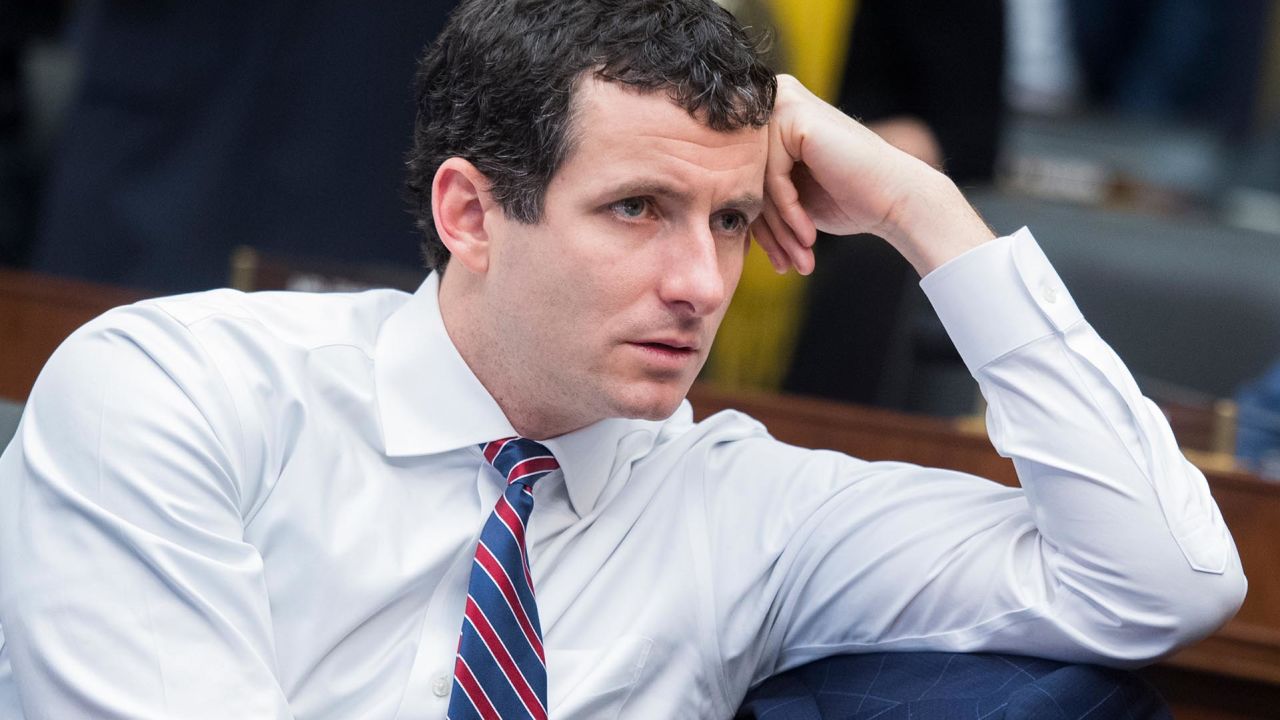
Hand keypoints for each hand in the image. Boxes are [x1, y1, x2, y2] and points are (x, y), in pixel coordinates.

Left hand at [753, 75, 993, 276]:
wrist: (895, 198)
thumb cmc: (847, 200)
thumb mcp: (790, 198)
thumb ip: (756, 193)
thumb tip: (712, 214)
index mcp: (769, 116)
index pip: (745, 177)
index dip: (760, 225)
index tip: (777, 260)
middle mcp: (772, 100)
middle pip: (748, 179)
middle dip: (769, 231)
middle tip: (785, 266)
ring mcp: (782, 103)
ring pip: (758, 181)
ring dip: (779, 229)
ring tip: (798, 259)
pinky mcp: (793, 115)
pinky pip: (773, 177)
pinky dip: (789, 212)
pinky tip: (808, 234)